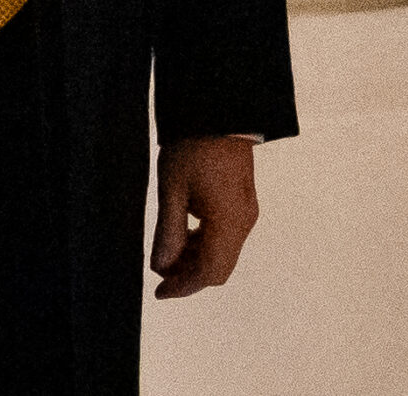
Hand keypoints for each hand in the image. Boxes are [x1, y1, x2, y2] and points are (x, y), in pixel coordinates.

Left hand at [149, 135, 259, 298]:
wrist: (220, 114)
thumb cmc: (193, 148)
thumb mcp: (172, 190)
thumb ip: (169, 232)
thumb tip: (162, 268)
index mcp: (228, 222)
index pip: (208, 271)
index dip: (184, 286)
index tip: (160, 293)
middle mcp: (244, 223)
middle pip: (219, 268)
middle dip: (190, 277)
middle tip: (161, 274)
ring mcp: (247, 213)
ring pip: (224, 254)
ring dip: (196, 260)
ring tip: (168, 252)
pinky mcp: (244, 204)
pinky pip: (227, 238)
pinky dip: (205, 245)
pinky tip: (185, 234)